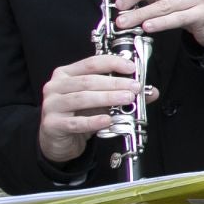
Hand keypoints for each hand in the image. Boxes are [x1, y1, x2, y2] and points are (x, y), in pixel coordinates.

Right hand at [38, 53, 157, 162]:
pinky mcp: (52, 124)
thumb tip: (151, 92)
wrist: (58, 139)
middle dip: (115, 83)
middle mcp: (56, 86)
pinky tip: (107, 120)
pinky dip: (93, 121)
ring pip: (82, 98)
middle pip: (88, 81)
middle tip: (134, 87)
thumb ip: (122, 93)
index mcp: (67, 74)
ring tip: (127, 99)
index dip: (113, 63)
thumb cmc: (78, 114)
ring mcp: (52, 105)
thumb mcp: (101, 101)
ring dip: (107, 98)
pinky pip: (75, 122)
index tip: (131, 68)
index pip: (91, 63)